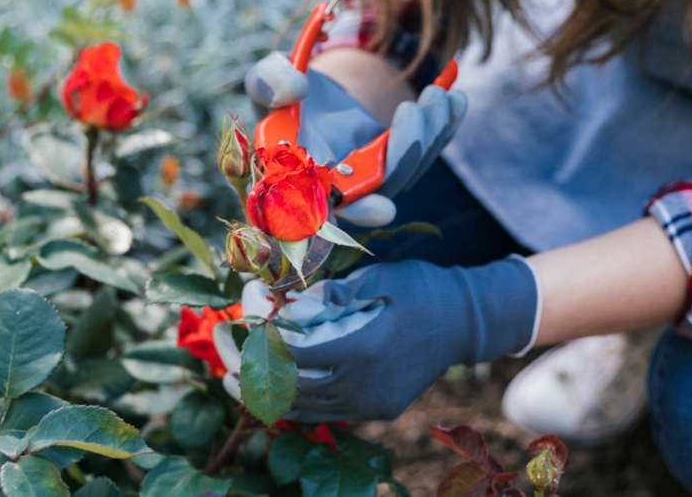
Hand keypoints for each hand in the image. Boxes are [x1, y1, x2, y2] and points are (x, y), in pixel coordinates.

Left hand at [234, 257, 538, 421]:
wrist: (465, 322)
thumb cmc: (420, 290)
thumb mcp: (377, 278)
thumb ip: (332, 294)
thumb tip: (291, 305)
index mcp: (364, 348)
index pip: (298, 354)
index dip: (267, 340)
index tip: (248, 322)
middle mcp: (366, 384)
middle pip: (295, 390)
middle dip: (256, 375)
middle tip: (225, 363)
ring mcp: (373, 403)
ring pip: (308, 410)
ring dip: (272, 395)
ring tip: (240, 378)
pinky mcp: (378, 410)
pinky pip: (328, 413)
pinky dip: (299, 403)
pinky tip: (279, 387)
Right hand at [244, 53, 466, 226]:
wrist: (312, 88)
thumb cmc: (283, 93)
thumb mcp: (267, 80)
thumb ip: (268, 83)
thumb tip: (295, 90)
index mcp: (301, 181)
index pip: (327, 211)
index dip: (354, 214)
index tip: (382, 209)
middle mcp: (341, 190)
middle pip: (381, 189)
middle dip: (404, 155)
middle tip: (411, 110)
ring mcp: (374, 179)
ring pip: (410, 170)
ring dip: (430, 134)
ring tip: (436, 94)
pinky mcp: (398, 162)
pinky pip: (427, 152)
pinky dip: (444, 126)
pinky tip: (455, 98)